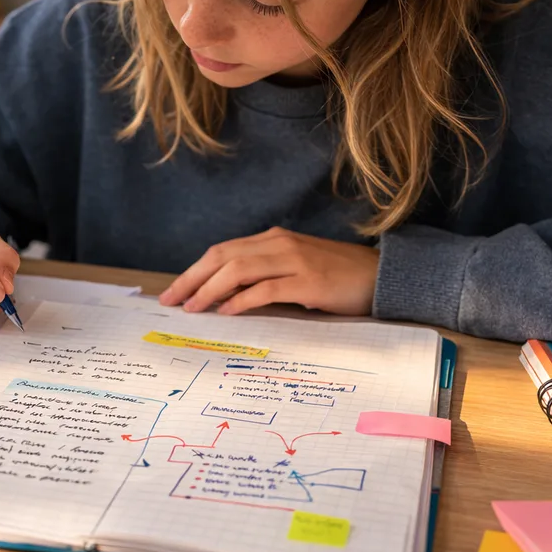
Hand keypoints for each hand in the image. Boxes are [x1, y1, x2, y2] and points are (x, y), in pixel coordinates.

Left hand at [159, 227, 379, 316]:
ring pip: (238, 270)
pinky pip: (265, 289)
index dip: (193, 271)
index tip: (173, 292)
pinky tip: (227, 312)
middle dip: (191, 279)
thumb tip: (223, 296)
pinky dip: (241, 300)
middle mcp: (279, 244)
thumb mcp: (293, 270)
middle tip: (170, 301)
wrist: (380, 276)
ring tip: (193, 308)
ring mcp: (294, 260)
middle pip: (222, 256)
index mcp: (272, 239)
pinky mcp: (308, 281)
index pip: (222, 251)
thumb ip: (263, 276)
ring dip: (209, 289)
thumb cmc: (335, 277)